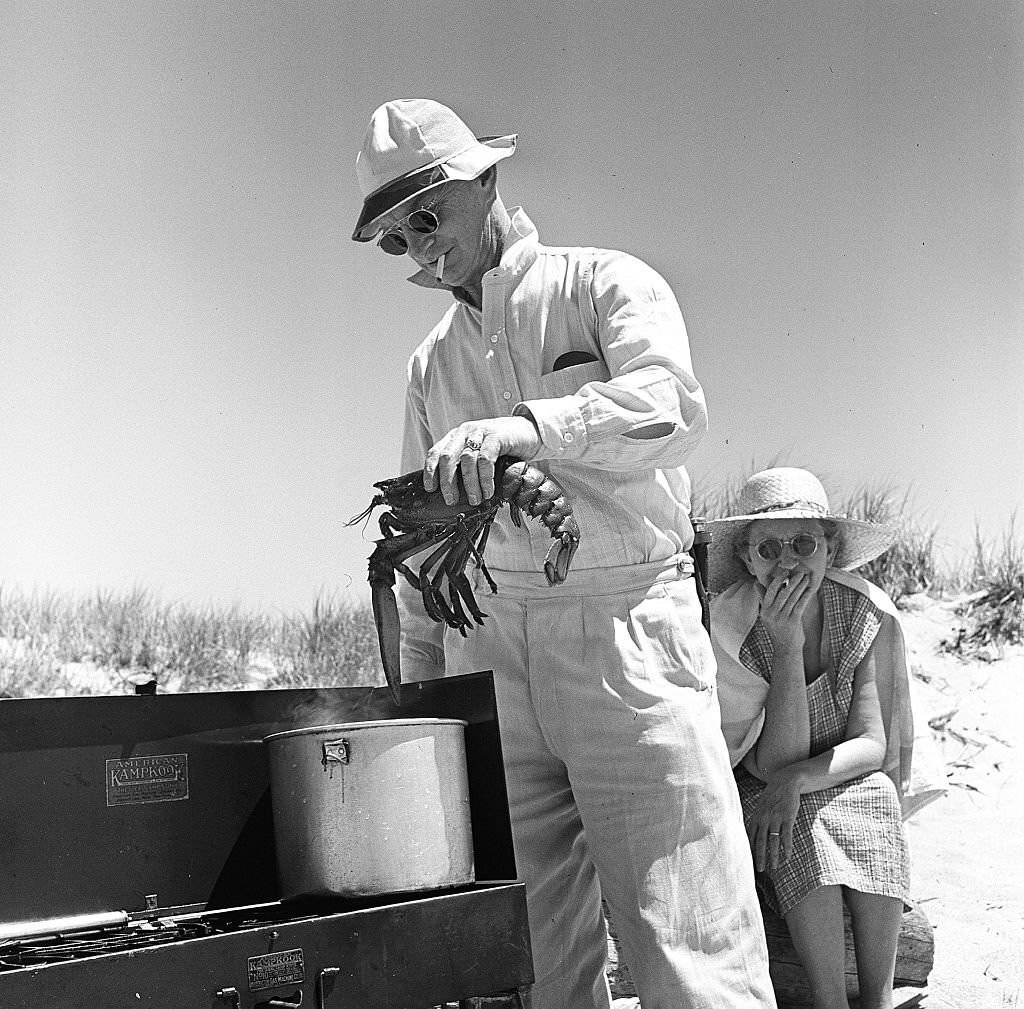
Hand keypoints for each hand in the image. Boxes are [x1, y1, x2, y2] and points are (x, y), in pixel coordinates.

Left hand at [423, 416, 540, 505]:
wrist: (528, 431)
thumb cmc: (502, 447)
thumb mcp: (479, 454)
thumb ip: (465, 466)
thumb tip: (454, 493)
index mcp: (457, 436)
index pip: (436, 452)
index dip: (430, 471)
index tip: (431, 489)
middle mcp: (465, 432)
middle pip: (448, 458)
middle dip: (447, 482)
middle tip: (451, 500)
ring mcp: (480, 432)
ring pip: (467, 461)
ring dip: (470, 484)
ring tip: (475, 499)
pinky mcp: (497, 436)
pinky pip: (485, 459)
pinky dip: (485, 478)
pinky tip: (488, 491)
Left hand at [748, 766, 801, 873]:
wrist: (785, 781)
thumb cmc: (772, 796)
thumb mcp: (760, 807)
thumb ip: (757, 820)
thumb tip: (751, 834)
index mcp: (756, 816)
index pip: (750, 837)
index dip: (749, 850)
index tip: (748, 862)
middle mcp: (763, 818)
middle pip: (760, 841)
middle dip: (759, 857)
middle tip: (760, 871)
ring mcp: (775, 818)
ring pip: (773, 841)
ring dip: (773, 856)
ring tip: (774, 867)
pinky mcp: (787, 817)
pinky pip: (786, 835)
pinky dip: (787, 847)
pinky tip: (788, 857)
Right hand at [757, 570, 812, 653]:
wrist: (785, 648)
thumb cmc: (778, 630)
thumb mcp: (767, 615)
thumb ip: (763, 599)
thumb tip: (756, 584)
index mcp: (764, 610)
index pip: (770, 591)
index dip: (778, 580)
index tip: (785, 572)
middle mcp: (772, 613)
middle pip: (783, 592)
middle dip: (792, 581)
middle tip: (799, 573)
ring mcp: (782, 618)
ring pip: (792, 597)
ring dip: (800, 586)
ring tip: (806, 578)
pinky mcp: (793, 621)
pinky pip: (800, 604)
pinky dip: (805, 596)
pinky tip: (810, 590)